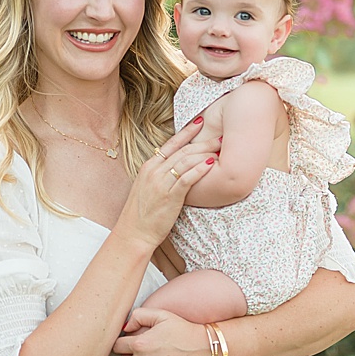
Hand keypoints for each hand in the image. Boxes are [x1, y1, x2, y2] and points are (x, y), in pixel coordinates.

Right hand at [114, 120, 215, 250]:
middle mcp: (154, 171)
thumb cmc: (142, 214)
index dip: (187, 132)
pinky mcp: (169, 196)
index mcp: (149, 166)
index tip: (201, 122)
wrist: (134, 233)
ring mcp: (161, 183)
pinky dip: (200, 170)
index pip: (171, 144)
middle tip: (219, 137)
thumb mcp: (147, 188)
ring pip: (186, 161)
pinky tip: (211, 165)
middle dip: (203, 142)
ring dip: (205, 154)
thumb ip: (160, 175)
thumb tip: (176, 169)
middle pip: (182, 150)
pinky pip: (187, 178)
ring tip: (220, 150)